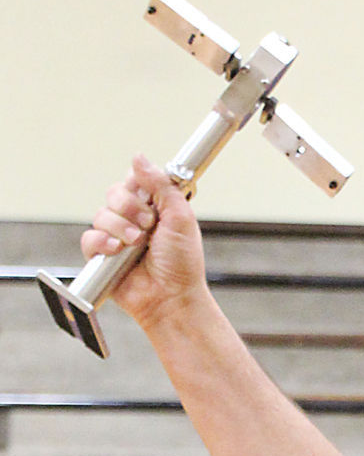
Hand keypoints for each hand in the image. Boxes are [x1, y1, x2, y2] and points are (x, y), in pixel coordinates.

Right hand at [80, 154, 209, 329]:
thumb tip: (139, 157)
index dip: (139, 186)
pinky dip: (102, 242)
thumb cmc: (182, 265)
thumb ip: (161, 185)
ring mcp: (116, 237)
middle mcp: (133, 220)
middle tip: (148, 226)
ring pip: (101, 214)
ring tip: (137, 244)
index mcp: (153, 208)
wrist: (172, 298)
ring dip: (121, 228)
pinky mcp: (102, 256)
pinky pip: (89, 238)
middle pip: (115, 193)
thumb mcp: (180, 217)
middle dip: (130, 208)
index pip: (134, 180)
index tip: (150, 199)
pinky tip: (117, 251)